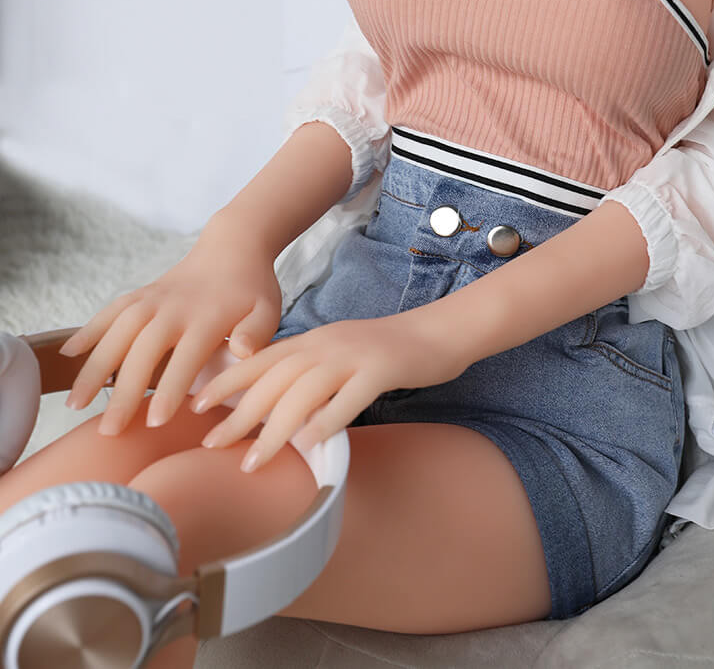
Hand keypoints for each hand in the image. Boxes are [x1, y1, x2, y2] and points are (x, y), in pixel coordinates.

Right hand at [58, 216, 283, 435]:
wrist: (233, 246)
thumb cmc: (252, 289)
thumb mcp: (269, 309)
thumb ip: (258, 332)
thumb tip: (244, 352)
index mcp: (208, 317)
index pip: (187, 355)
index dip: (171, 388)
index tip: (153, 421)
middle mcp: (174, 307)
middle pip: (143, 349)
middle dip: (124, 390)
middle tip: (108, 430)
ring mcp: (153, 298)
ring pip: (117, 331)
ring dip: (94, 365)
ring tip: (74, 403)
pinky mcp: (140, 294)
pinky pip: (109, 312)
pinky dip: (87, 331)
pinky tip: (67, 356)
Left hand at [189, 311, 467, 471]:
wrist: (438, 332)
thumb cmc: (387, 351)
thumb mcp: (339, 355)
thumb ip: (309, 375)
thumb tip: (276, 409)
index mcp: (313, 341)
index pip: (260, 360)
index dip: (226, 381)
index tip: (194, 404)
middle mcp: (326, 345)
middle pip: (273, 379)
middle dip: (238, 413)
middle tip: (210, 444)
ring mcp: (353, 356)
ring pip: (304, 392)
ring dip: (274, 428)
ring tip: (252, 461)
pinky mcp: (381, 370)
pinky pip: (348, 398)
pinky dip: (326, 421)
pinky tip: (310, 444)